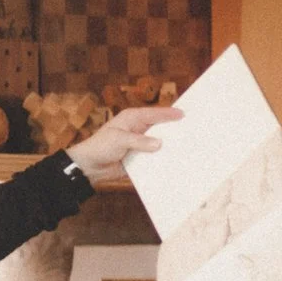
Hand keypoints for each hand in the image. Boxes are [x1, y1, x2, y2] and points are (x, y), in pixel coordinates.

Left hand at [65, 105, 180, 186]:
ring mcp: (140, 144)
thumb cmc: (99, 146)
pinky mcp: (139, 157)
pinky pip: (154, 157)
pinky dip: (162, 159)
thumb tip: (159, 143)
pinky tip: (174, 163)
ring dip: (169, 147)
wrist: (89, 166)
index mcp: (132, 118)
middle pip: (160, 128)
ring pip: (159, 143)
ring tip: (188, 149)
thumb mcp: (119, 140)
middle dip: (173, 130)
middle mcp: (138, 129)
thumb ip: (139, 141)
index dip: (169, 114)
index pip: (154, 114)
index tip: (183, 114)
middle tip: (192, 130)